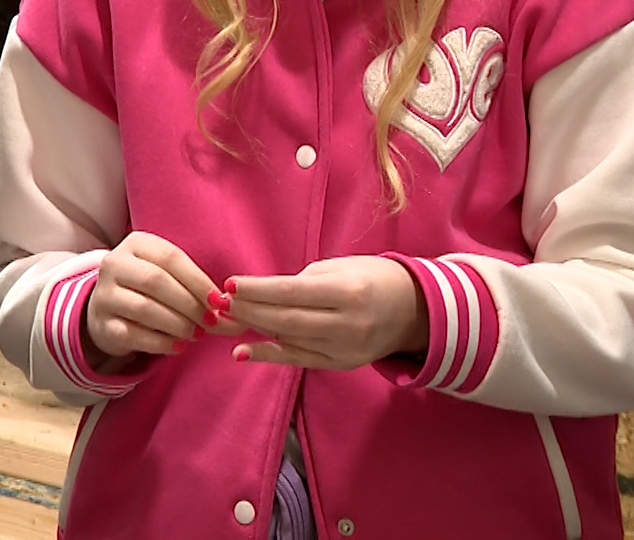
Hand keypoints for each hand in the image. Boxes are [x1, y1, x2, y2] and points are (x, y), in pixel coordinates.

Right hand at [84, 232, 229, 366]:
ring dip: (177, 324)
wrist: (108, 309)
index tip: (220, 301)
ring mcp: (104, 295)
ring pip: (145, 309)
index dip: (198, 280)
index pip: (170, 258)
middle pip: (156, 282)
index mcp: (136, 244)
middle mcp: (114, 264)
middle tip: (210, 322)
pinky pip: (134, 335)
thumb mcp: (169, 276)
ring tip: (195, 335)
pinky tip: (177, 346)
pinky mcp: (102, 324)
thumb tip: (234, 312)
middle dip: (189, 304)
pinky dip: (161, 343)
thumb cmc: (149, 288)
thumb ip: (198, 289)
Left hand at [222, 255, 428, 369]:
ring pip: (290, 340)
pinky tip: (242, 352)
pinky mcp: (340, 365)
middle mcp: (348, 324)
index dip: (258, 290)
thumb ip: (303, 282)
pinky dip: (268, 355)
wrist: (413, 311)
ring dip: (253, 330)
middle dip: (249, 310)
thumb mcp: (341, 268)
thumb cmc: (371, 279)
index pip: (292, 293)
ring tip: (224, 321)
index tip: (229, 284)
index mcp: (349, 292)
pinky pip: (298, 360)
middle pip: (287, 319)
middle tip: (219, 302)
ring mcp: (345, 349)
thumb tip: (261, 294)